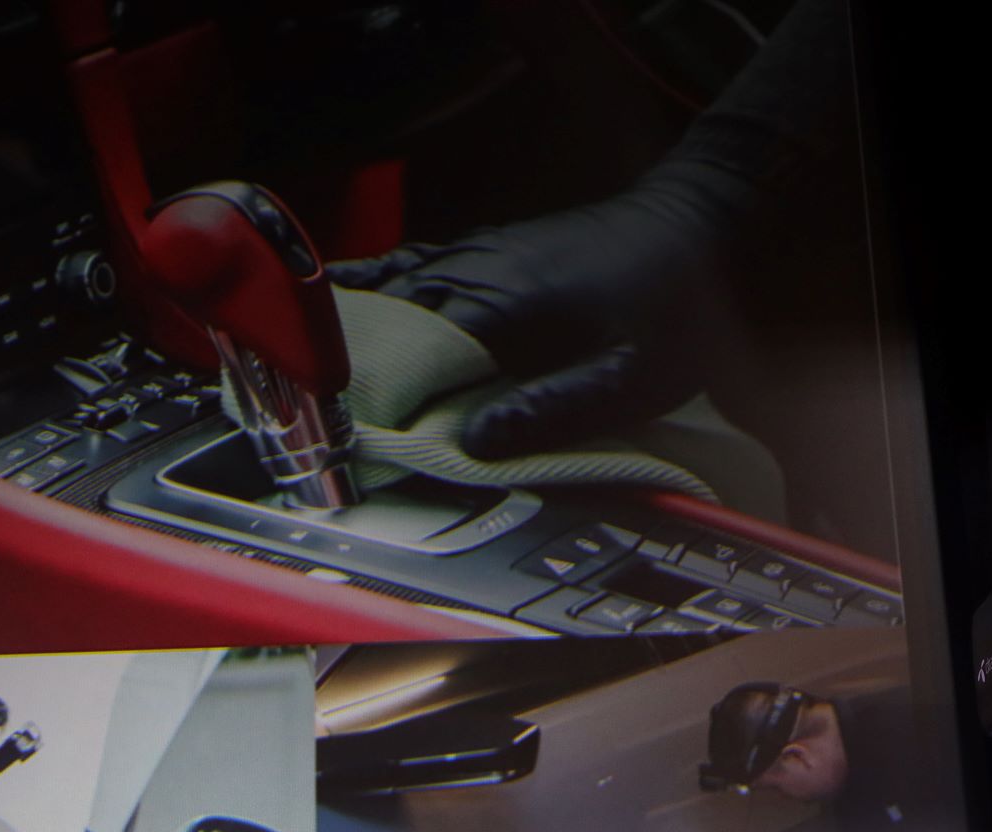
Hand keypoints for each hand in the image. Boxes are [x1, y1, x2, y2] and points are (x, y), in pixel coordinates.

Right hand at [330, 183, 738, 460]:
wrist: (696, 226)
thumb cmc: (673, 309)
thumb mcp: (630, 380)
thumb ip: (550, 413)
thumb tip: (472, 444)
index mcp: (501, 308)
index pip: (406, 357)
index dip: (365, 400)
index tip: (331, 439)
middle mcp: (476, 272)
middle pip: (381, 323)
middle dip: (338, 369)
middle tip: (298, 418)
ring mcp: (476, 254)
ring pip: (386, 289)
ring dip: (344, 328)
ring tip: (296, 370)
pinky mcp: (485, 250)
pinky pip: (408, 268)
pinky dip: (370, 289)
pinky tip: (342, 304)